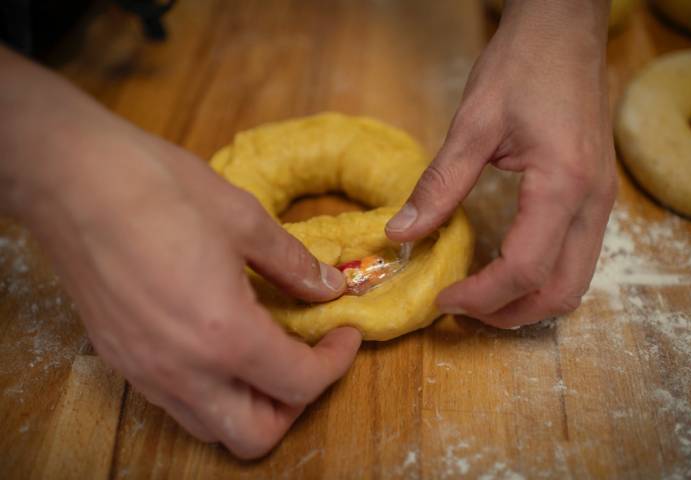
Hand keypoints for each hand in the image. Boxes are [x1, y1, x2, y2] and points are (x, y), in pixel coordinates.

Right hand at [0, 47, 360, 457]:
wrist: (72, 179)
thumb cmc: (159, 189)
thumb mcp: (244, 219)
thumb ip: (294, 264)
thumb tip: (330, 288)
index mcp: (223, 334)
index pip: (298, 384)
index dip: (335, 364)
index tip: (345, 335)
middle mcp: (183, 371)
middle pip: (256, 435)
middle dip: (294, 405)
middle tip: (309, 358)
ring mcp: (146, 372)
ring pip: (213, 427)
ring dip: (253, 404)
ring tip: (268, 354)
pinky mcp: (122, 361)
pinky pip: (179, 403)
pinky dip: (214, 390)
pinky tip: (221, 343)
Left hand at [385, 0, 616, 327]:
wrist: (565, 30)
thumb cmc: (523, 65)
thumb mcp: (473, 124)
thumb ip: (439, 185)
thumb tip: (400, 234)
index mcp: (563, 186)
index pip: (525, 269)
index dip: (481, 297)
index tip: (441, 300)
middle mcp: (592, 203)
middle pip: (560, 292)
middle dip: (509, 313)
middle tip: (461, 308)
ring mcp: (601, 202)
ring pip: (574, 282)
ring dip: (528, 301)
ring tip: (480, 297)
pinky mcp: (595, 196)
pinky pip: (575, 258)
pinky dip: (540, 278)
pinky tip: (503, 267)